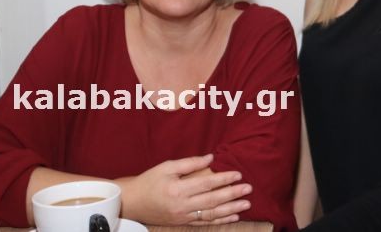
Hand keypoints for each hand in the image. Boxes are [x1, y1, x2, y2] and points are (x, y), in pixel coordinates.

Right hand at [116, 154, 251, 225]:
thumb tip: (211, 158)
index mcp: (177, 189)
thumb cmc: (150, 181)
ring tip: (246, 204)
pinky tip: (233, 217)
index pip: (206, 183)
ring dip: (231, 210)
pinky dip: (220, 221)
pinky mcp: (182, 222)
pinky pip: (204, 223)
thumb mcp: (167, 166)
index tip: (238, 174)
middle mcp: (181, 205)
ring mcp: (182, 216)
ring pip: (211, 214)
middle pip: (212, 200)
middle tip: (248, 188)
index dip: (224, 179)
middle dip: (232, 194)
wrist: (132, 203)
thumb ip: (190, 163)